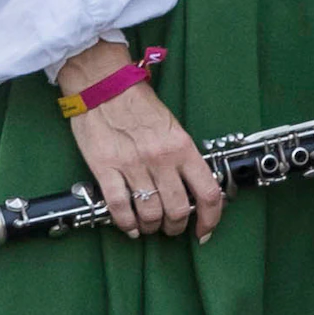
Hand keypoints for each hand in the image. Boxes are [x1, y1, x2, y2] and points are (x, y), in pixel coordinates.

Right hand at [59, 45, 221, 240]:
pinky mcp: (105, 168)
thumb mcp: (173, 127)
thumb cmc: (138, 104)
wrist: (103, 84)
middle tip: (172, 227)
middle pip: (178, 209)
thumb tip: (193, 187)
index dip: (210, 219)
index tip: (205, 230)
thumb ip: (183, 157)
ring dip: (152, 226)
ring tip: (150, 226)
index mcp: (183, 147)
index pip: (208, 193)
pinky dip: (126, 223)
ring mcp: (132, 165)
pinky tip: (130, 227)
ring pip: (150, 212)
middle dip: (177, 226)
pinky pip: (118, 206)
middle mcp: (161, 159)